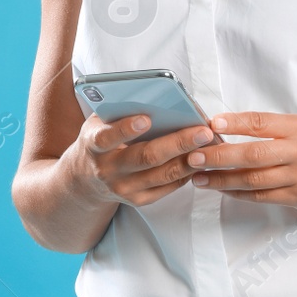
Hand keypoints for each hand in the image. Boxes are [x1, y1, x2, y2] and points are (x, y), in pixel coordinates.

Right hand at [64, 113, 219, 208]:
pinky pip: (168, 187)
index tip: (146, 118)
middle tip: (203, 131)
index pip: (108, 137)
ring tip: (209, 144)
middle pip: (146, 158)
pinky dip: (186, 172)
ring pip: (163, 175)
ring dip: (189, 159)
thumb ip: (118, 110)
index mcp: (94, 145)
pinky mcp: (139, 201)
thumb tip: (155, 96)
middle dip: (177, 143)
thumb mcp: (99, 121)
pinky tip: (199, 158)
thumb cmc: (100, 138)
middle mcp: (108, 170)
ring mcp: (124, 189)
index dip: (126, 129)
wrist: (86, 179)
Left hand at [184, 111, 296, 215]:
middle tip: (194, 156)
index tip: (211, 124)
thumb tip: (227, 128)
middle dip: (220, 156)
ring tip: (199, 177)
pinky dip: (240, 193)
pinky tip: (223, 190)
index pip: (262, 122)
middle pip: (254, 154)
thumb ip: (272, 128)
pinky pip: (264, 196)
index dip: (235, 123)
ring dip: (223, 179)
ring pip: (255, 179)